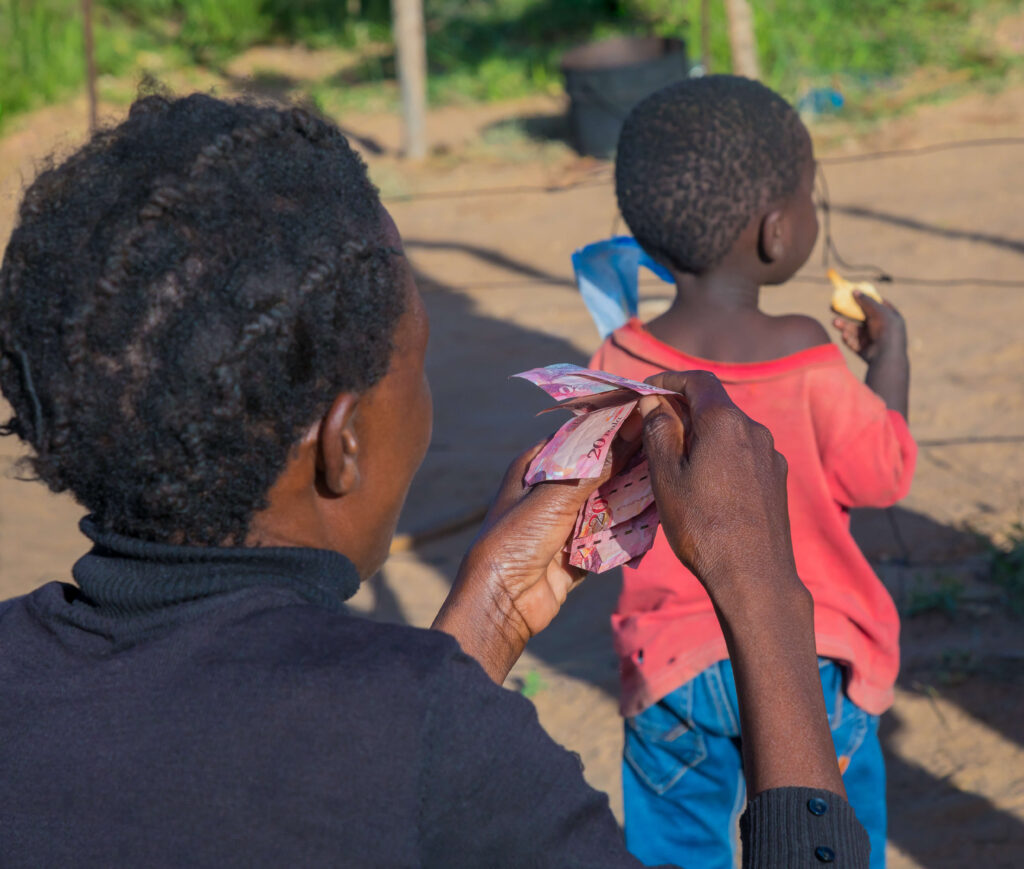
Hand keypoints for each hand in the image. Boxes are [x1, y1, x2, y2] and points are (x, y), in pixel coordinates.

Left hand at [432, 420, 640, 681]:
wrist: (502, 601)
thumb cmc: (516, 538)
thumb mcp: (555, 495)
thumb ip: (595, 467)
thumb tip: (630, 431)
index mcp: (534, 467)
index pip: (578, 438)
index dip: (609, 427)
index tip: (643, 414)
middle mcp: (550, 491)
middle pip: (597, 470)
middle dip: (626, 462)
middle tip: (663, 447)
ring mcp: (565, 522)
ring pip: (606, 501)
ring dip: (630, 494)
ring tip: (666, 476)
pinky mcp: (578, 550)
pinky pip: (609, 534)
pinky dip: (628, 528)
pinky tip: (655, 515)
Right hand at [637, 371, 798, 599]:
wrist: (754, 576)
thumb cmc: (702, 525)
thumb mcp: (667, 477)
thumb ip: (660, 431)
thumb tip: (655, 402)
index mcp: (725, 421)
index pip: (698, 380)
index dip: (669, 379)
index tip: (646, 391)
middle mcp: (754, 429)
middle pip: (714, 404)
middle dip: (683, 409)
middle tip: (653, 429)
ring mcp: (770, 454)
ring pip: (729, 430)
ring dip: (702, 434)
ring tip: (677, 461)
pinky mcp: (777, 478)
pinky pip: (743, 453)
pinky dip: (721, 454)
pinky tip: (707, 484)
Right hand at [832, 292, 906, 362]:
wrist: (886, 355)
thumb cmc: (886, 329)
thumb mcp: (878, 311)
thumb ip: (866, 301)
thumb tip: (854, 291)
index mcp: (890, 317)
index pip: (878, 305)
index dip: (867, 299)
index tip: (854, 294)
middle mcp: (881, 328)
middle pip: (862, 318)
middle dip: (848, 314)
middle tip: (834, 308)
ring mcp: (872, 339)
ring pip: (855, 330)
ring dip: (844, 326)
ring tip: (834, 322)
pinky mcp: (864, 349)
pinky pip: (853, 342)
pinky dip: (849, 339)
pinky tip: (845, 336)